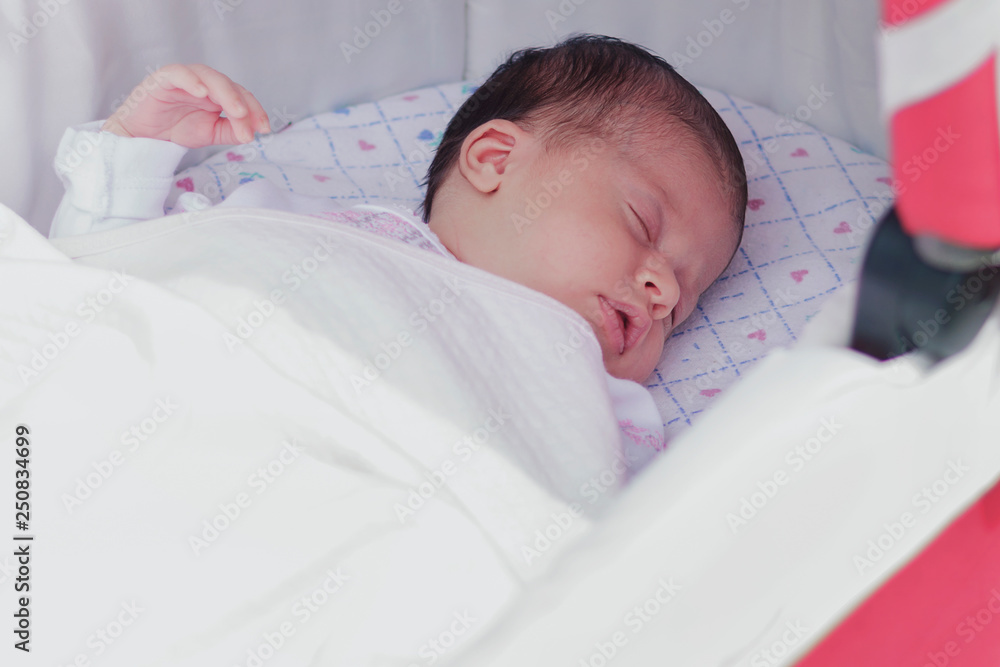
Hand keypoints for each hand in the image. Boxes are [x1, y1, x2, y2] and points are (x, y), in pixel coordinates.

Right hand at [101, 64, 270, 147]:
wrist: (143, 136)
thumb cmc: (177, 128)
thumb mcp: (210, 133)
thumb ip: (230, 131)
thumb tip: (253, 132)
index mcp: (217, 93)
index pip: (242, 96)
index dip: (256, 111)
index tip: (264, 129)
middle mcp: (204, 82)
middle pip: (230, 86)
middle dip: (243, 105)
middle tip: (249, 123)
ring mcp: (185, 78)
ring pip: (209, 77)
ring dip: (225, 93)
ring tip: (236, 111)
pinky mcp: (163, 79)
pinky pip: (179, 74)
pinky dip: (191, 80)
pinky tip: (202, 92)